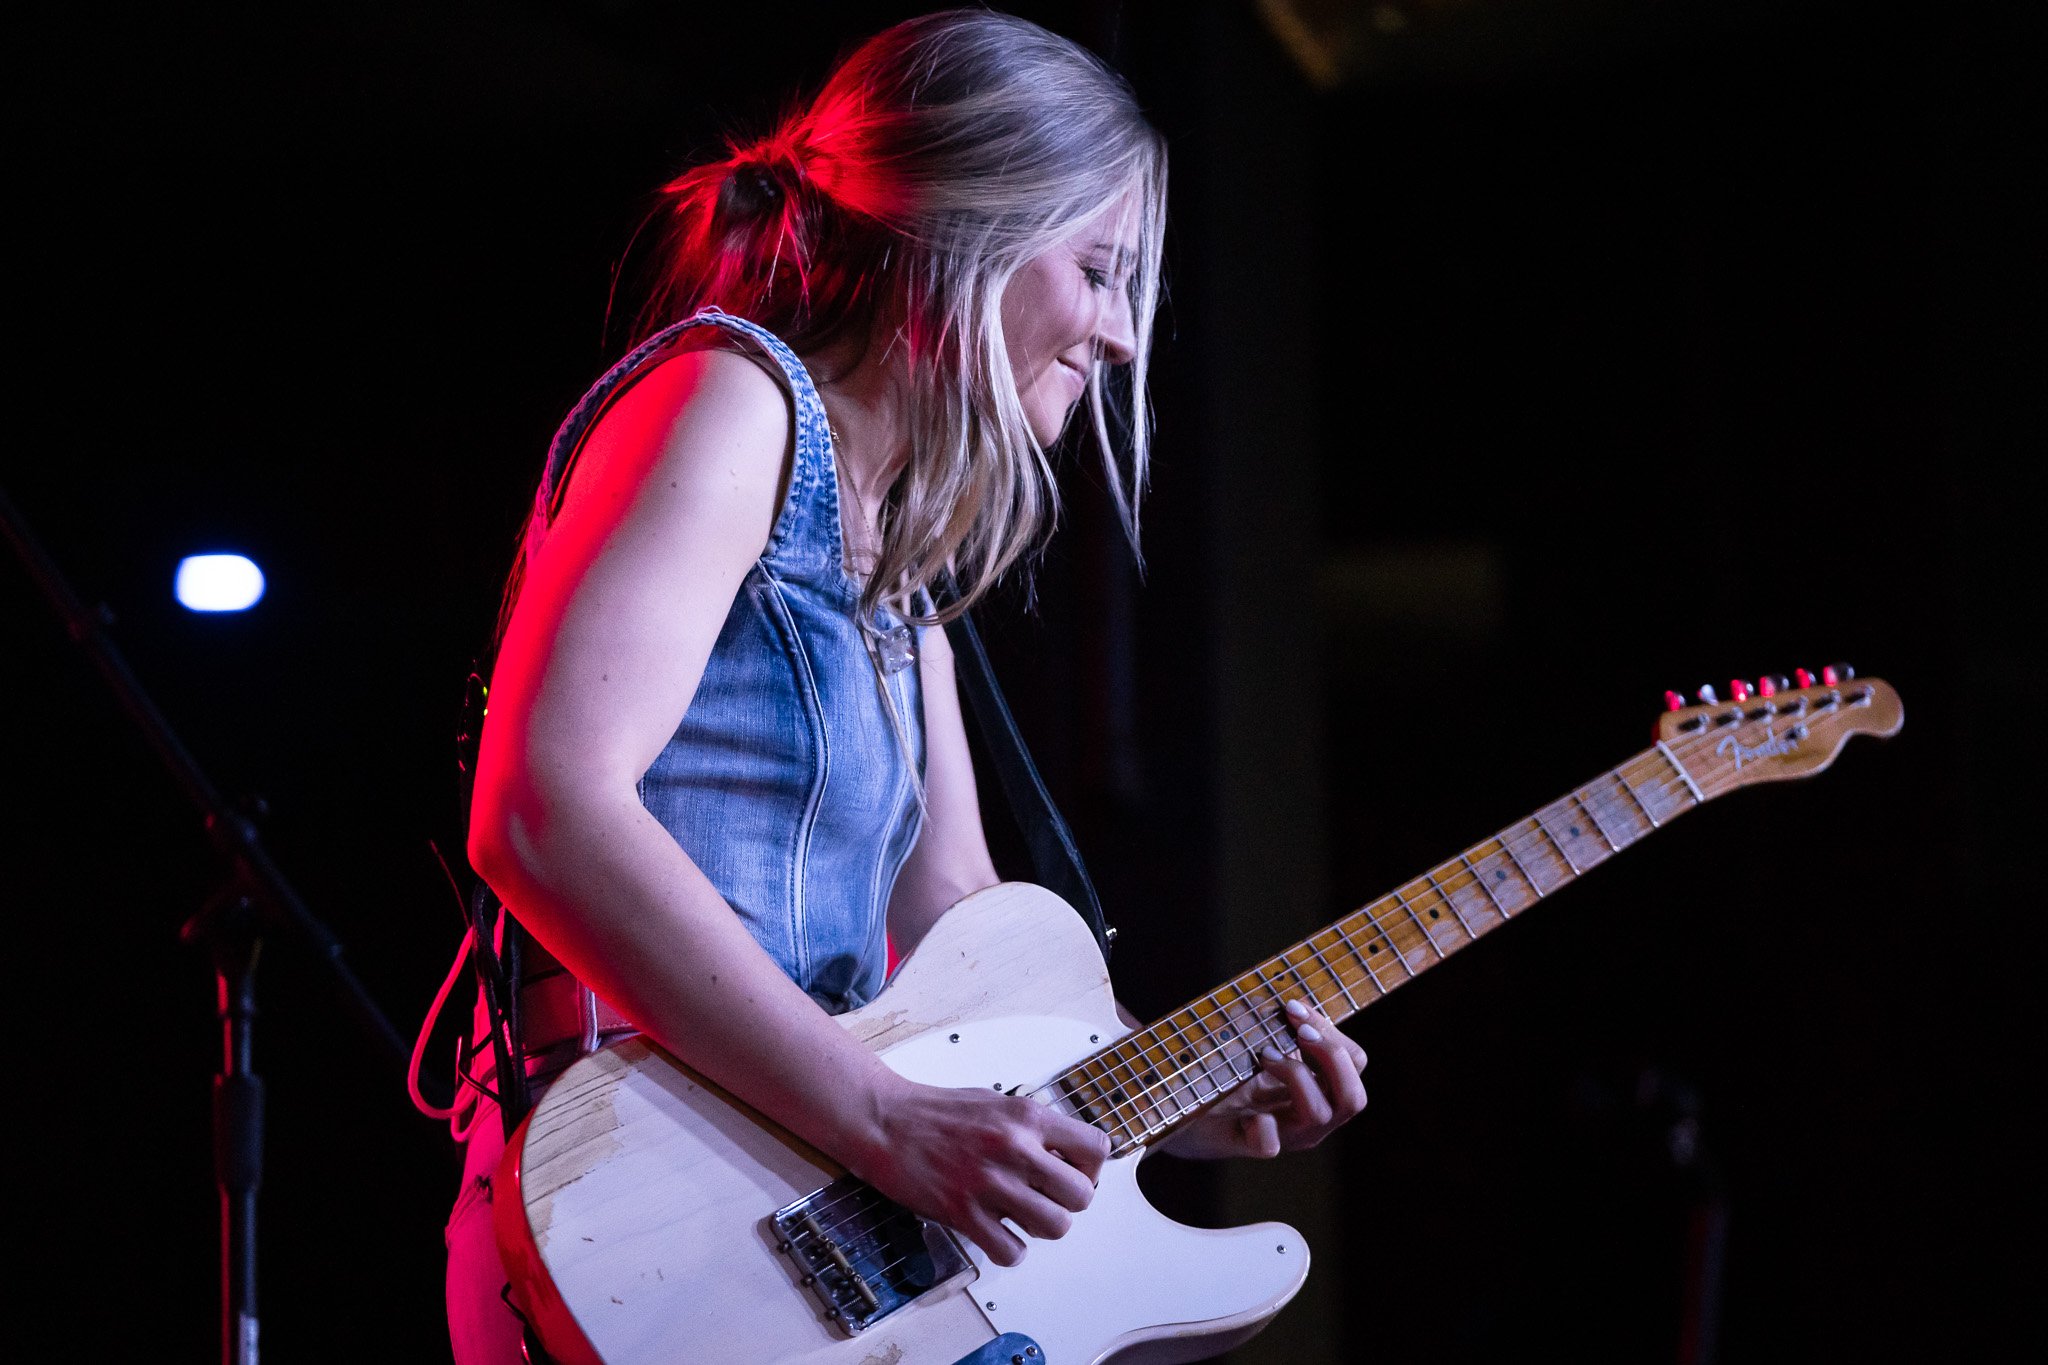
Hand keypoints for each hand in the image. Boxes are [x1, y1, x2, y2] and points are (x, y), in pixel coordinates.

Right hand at [848, 1077, 1110, 1266]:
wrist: (886, 1122)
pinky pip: (1012, 1251)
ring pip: (1055, 1227)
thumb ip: (1034, 1129)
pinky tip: (998, 1232)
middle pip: (1082, 1195)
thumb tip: (1066, 1156)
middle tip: (1049, 1197)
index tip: (1074, 1172)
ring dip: (1043, 1226)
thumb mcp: (998, 1102)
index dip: (1090, 1167)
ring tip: (1025, 1215)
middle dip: (1069, 1201)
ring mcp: (990, 1184)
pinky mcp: (964, 1213)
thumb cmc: (937, 1113)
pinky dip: (1010, 1249)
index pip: (1095, 1148)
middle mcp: (1014, 1149)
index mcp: (1027, 1117)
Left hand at [1159, 998, 1367, 1159]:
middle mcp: (1309, 1117)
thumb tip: (1287, 1002)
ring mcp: (1283, 1135)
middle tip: (1298, 1032)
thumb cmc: (1221, 1068)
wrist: (1179, 1109)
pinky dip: (1262, 1123)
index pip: (1353, 1062)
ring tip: (1264, 1055)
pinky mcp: (1249, 1144)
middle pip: (1354, 1098)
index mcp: (1317, 1088)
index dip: (1332, 1030)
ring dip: (1296, 1074)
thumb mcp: (1253, 1036)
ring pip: (1321, 1115)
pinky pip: (1269, 1143)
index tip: (1294, 1006)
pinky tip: (1246, 1109)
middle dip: (1331, 1055)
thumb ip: (1274, 1020)